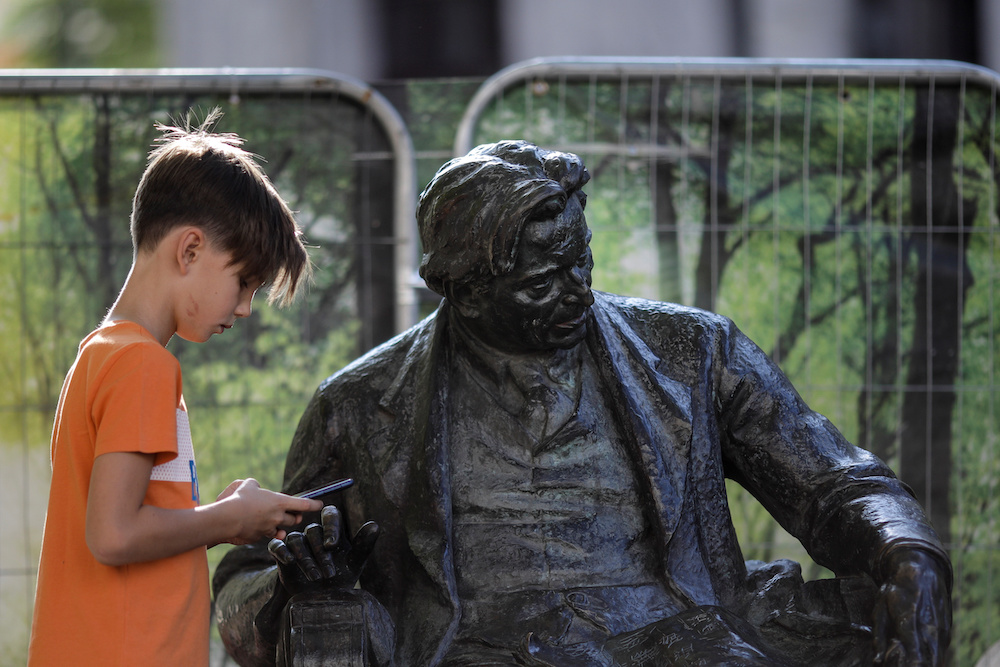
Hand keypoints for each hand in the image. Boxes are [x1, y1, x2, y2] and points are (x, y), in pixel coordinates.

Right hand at [221, 478, 321, 544]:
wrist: (228, 518)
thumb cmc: (239, 499)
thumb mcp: (248, 485)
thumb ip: (255, 484)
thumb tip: (255, 486)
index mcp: (280, 502)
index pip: (304, 504)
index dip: (314, 505)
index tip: (320, 504)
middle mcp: (278, 516)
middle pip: (294, 519)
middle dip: (295, 517)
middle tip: (294, 514)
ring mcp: (269, 527)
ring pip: (282, 528)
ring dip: (282, 525)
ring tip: (277, 520)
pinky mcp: (260, 536)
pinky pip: (268, 535)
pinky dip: (268, 531)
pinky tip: (265, 528)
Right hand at [267, 505, 379, 594]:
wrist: (321, 599)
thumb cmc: (340, 577)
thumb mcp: (355, 562)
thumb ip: (364, 544)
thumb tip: (375, 524)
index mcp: (333, 530)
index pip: (330, 514)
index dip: (330, 526)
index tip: (332, 545)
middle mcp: (314, 534)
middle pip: (313, 531)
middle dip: (321, 553)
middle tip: (329, 573)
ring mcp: (297, 542)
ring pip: (296, 539)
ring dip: (305, 559)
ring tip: (316, 577)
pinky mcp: (282, 553)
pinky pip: (277, 545)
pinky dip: (282, 551)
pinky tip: (289, 561)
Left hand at [873, 548, 950, 665]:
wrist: (921, 570)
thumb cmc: (896, 591)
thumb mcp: (880, 610)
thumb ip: (879, 637)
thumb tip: (878, 661)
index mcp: (910, 623)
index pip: (916, 658)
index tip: (900, 666)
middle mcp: (930, 629)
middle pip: (932, 663)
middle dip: (918, 666)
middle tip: (904, 662)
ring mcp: (942, 630)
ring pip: (938, 658)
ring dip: (926, 662)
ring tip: (909, 657)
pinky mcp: (947, 631)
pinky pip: (941, 650)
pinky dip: (932, 655)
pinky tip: (919, 651)